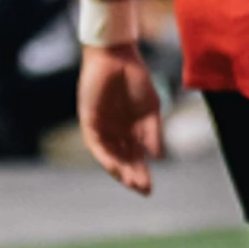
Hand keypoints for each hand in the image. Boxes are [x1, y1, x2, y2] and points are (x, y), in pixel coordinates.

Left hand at [77, 44, 161, 194]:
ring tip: (131, 183)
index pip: (136, 157)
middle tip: (144, 190)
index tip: (149, 189)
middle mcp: (116, 132)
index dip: (142, 173)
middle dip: (133, 176)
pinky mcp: (89, 121)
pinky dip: (105, 157)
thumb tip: (159, 158)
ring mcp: (102, 127)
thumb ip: (153, 133)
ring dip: (119, 171)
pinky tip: (115, 167)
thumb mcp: (151, 109)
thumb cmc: (135, 79)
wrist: (117, 57)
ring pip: (110, 156)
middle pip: (123, 160)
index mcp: (132, 130)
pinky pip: (95, 144)